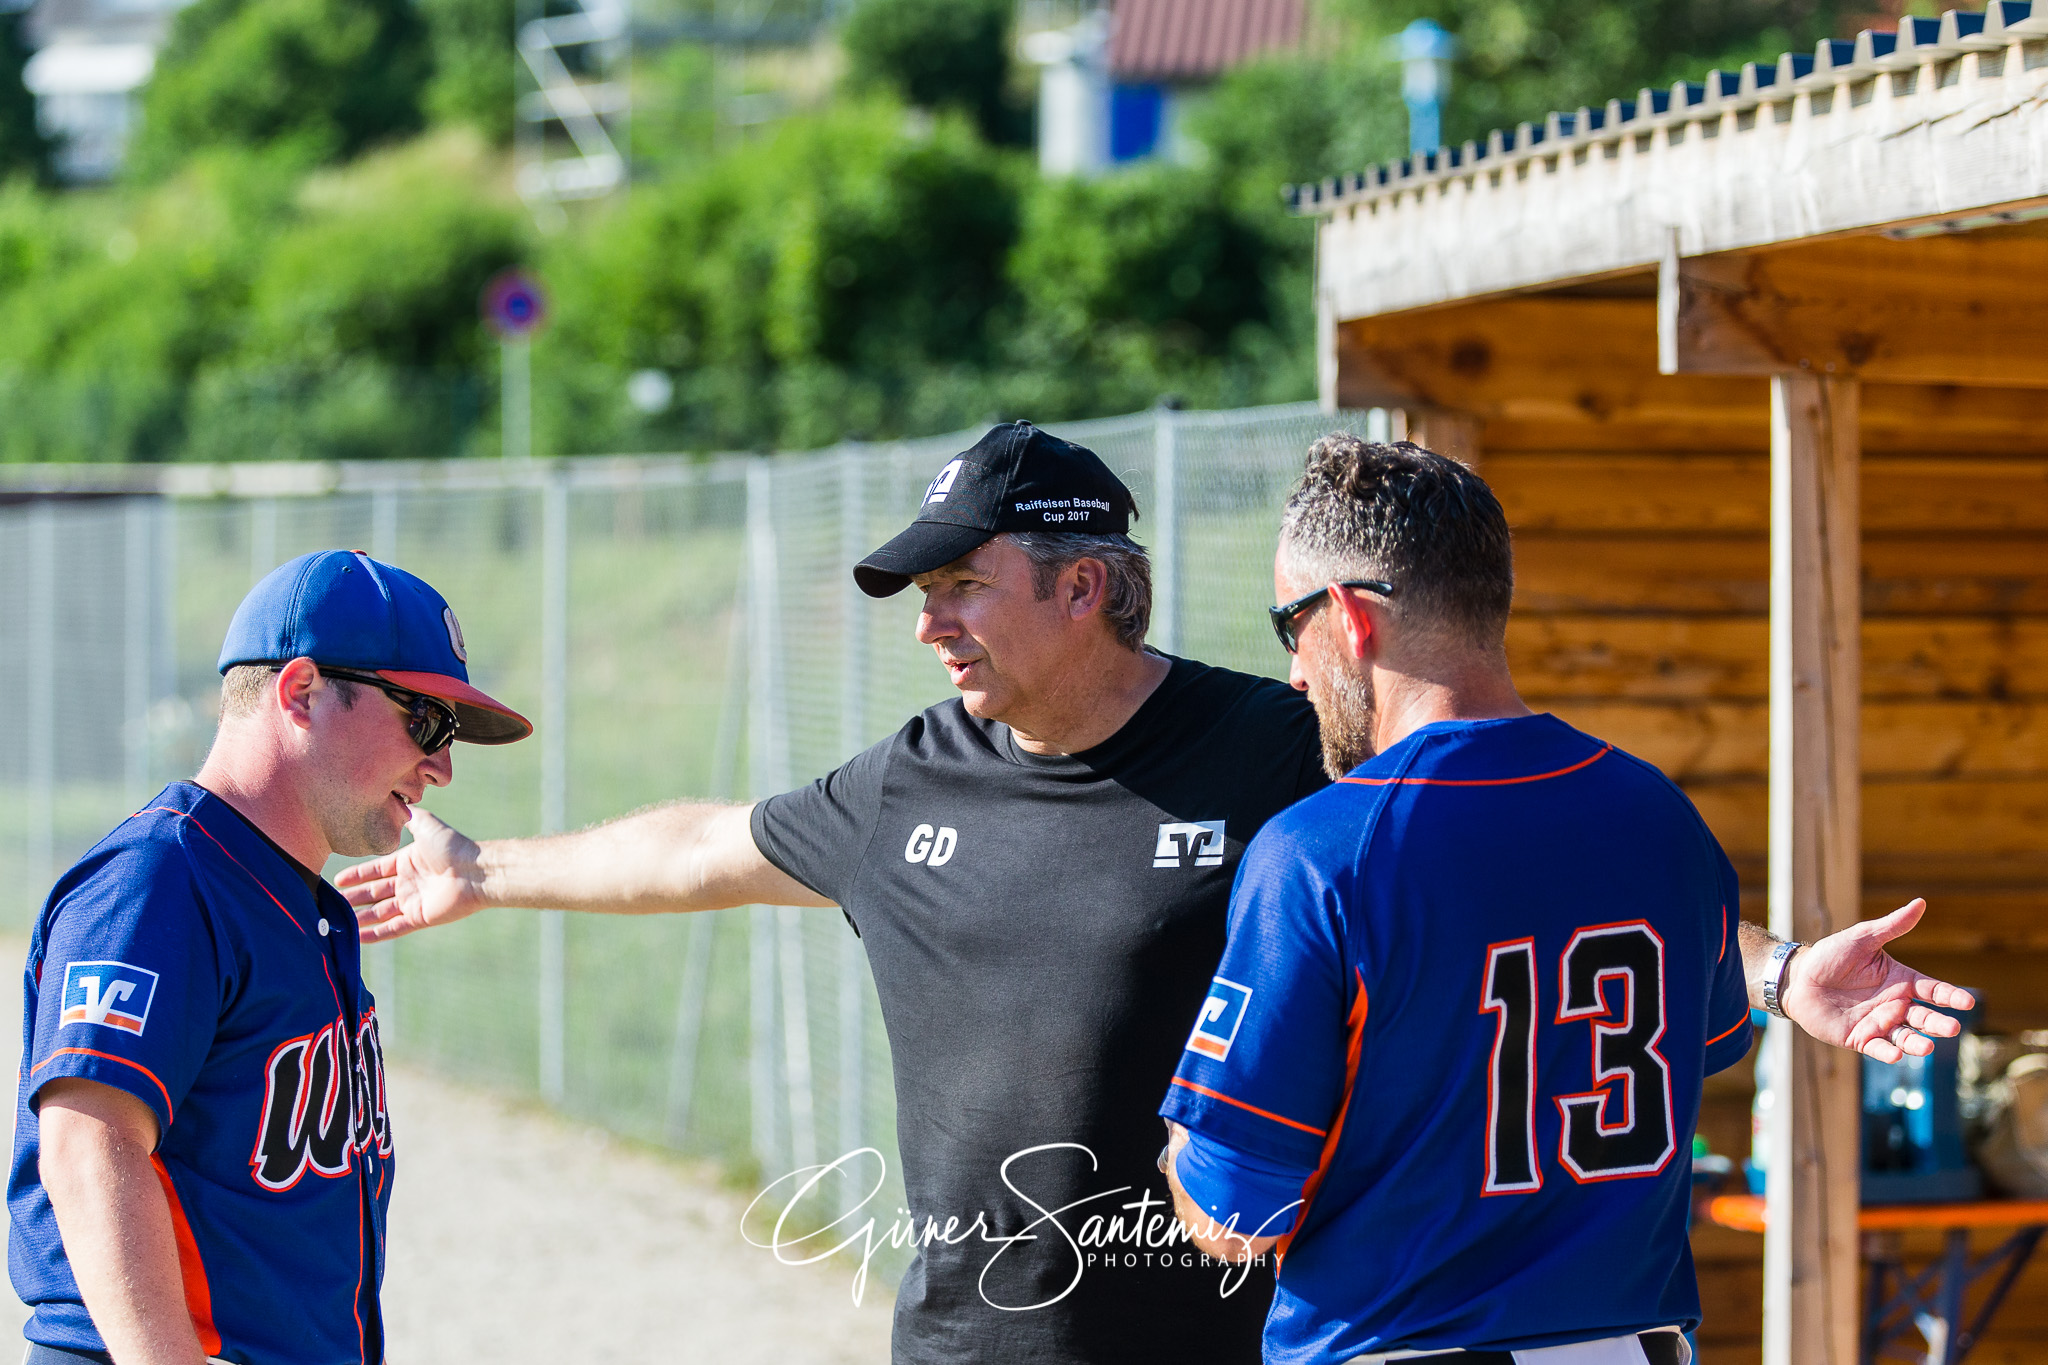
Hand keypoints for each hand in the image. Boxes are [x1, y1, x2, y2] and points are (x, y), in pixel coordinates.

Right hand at [337, 807, 486, 941]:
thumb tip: (395, 802)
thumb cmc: (452, 846)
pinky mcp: (420, 918)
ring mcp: (414, 901)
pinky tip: (357, 938)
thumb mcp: (426, 824)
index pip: (376, 870)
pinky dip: (375, 935)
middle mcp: (409, 882)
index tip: (338, 880)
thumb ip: (409, 816)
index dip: (357, 876)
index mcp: (408, 861)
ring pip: (380, 913)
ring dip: (360, 918)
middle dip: (354, 898)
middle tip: (331, 902)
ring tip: (339, 922)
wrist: (474, 871)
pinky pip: (393, 929)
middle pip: (375, 893)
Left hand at [1779, 899, 1974, 1063]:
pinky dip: (1887, 1054)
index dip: (1951, 996)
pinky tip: (1895, 1056)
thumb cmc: (1831, 955)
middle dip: (1939, 1024)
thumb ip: (1892, 926)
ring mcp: (1880, 1023)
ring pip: (1906, 1037)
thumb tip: (1920, 903)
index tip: (1967, 1003)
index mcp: (1902, 981)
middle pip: (1924, 1017)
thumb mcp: (1862, 938)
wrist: (1798, 977)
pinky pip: (1878, 1048)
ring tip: (1927, 1047)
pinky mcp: (1860, 1038)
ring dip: (1917, 1043)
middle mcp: (1896, 1005)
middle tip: (1952, 1028)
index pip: (1933, 990)